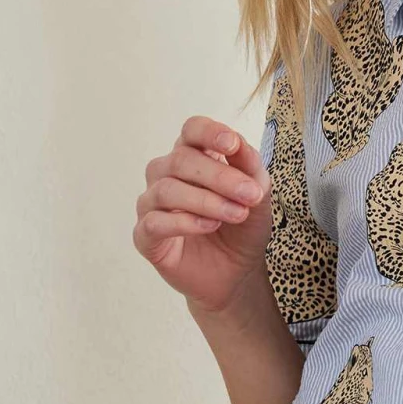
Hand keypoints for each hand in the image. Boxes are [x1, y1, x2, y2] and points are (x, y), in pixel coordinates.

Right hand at [132, 114, 272, 311]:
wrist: (237, 273)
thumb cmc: (242, 228)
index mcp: (193, 156)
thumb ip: (249, 166)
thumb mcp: (258, 194)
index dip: (209, 133)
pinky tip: (210, 226)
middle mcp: (166, 174)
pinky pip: (155, 222)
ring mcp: (151, 204)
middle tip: (250, 195)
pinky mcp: (145, 235)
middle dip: (219, 176)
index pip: (192, 130)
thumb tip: (239, 143)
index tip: (232, 145)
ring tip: (236, 214)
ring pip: (166, 190)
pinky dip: (184, 222)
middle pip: (181, 160)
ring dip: (207, 201)